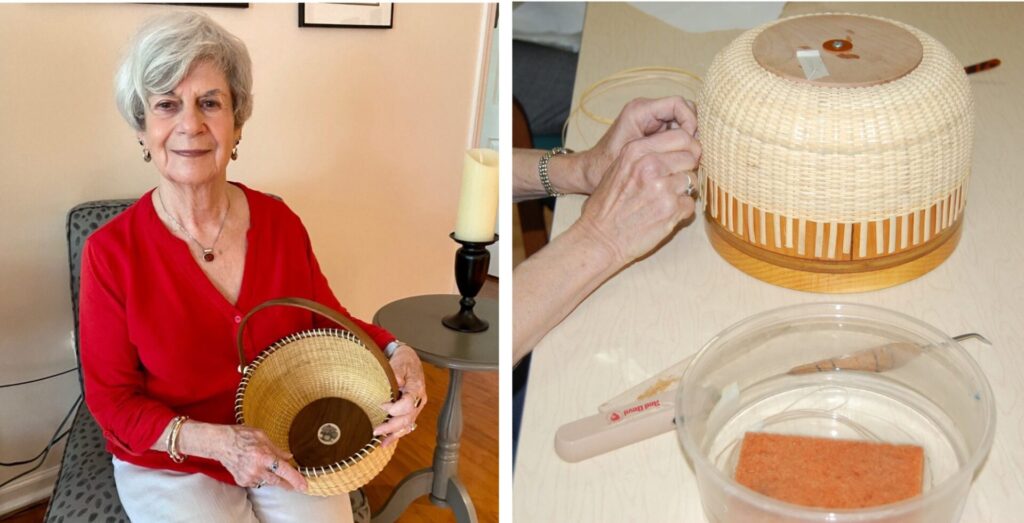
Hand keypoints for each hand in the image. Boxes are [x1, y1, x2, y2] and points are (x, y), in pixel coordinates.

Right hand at [214, 425, 306, 491]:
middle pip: (278, 481)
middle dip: (289, 484)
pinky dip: (261, 477)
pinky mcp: (242, 481)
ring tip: (270, 468)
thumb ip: (276, 449)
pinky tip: (257, 468)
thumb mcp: (262, 436)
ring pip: (268, 482)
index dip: (296, 479)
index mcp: (263, 456)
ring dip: (273, 478)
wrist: (220, 443)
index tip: (304, 485)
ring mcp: (248, 477)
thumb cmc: (241, 436)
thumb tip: (289, 457)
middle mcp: (256, 469)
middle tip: (297, 485)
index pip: (284, 471)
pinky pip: (257, 482)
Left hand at [374, 344, 426, 446]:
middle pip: (407, 418)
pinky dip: (397, 434)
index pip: (408, 403)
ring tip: (381, 443)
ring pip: (407, 425)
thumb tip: (392, 384)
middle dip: (391, 426)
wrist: (410, 360)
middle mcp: (419, 400)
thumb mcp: (399, 363)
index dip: (395, 408)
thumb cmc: (403, 361)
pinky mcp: (411, 411)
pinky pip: (406, 426)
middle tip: (376, 430)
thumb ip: (395, 374)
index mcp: (417, 387)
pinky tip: (387, 441)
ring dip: (394, 434)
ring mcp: (416, 407)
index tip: (381, 405)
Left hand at [576, 96, 698, 192]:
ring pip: (683, 121)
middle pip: (684, 110)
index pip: (678, 104)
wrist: (590, 173)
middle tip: (694, 151)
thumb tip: (693, 143)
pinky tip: (681, 159)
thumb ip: (662, 147)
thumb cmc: (604, 166)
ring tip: (689, 157)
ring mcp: (651, 121)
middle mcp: (647, 111)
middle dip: (693, 129)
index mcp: (640, 110)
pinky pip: (676, 131)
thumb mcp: (635, 155)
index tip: (690, 143)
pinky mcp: (654, 131)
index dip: (690, 121)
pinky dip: (682, 143)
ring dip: (689, 137)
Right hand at [576, 125, 699, 264]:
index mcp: (636, 151)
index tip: (685, 157)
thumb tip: (674, 151)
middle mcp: (650, 166)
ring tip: (664, 201)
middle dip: (687, 169)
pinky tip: (664, 215)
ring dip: (684, 192)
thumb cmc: (606, 206)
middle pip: (691, 157)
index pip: (680, 136)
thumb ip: (644, 156)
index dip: (688, 147)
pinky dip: (681, 211)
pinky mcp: (671, 210)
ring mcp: (663, 188)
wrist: (599, 238)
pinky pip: (690, 204)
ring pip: (693, 181)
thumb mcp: (618, 169)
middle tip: (674, 182)